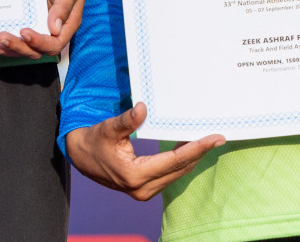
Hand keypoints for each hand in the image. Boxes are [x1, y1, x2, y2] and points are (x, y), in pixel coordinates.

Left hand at [0, 0, 84, 58]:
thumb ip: (64, 5)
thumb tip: (54, 29)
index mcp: (66, 23)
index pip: (53, 44)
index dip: (39, 43)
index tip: (24, 32)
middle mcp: (50, 28)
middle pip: (35, 50)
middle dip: (17, 46)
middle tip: (1, 37)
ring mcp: (36, 23)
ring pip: (22, 46)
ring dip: (6, 49)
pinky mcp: (24, 17)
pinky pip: (14, 33)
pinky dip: (2, 40)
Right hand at [66, 103, 223, 199]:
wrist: (81, 158)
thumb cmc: (94, 141)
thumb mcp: (109, 129)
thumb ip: (127, 120)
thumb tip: (143, 108)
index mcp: (135, 174)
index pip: (174, 160)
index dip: (196, 148)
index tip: (214, 139)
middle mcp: (142, 188)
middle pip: (180, 169)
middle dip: (200, 153)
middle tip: (218, 138)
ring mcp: (144, 192)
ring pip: (177, 174)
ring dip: (192, 158)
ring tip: (207, 142)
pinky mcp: (145, 189)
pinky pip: (170, 176)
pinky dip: (181, 163)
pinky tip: (189, 150)